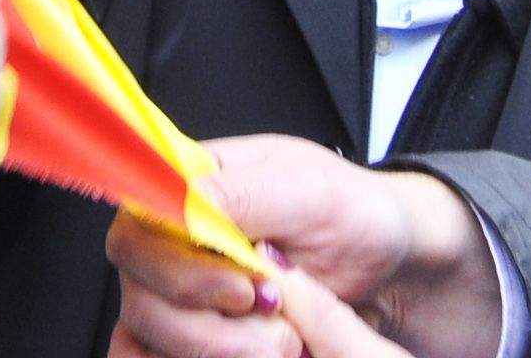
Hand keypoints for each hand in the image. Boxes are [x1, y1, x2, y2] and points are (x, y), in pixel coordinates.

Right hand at [110, 144, 503, 357]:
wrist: (393, 267)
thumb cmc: (353, 214)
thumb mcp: (308, 189)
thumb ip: (239, 194)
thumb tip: (178, 203)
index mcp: (187, 189)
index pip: (137, 229)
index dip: (176, 270)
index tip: (244, 290)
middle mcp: (173, 243)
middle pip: (138, 294)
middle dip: (208, 323)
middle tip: (276, 318)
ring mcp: (181, 297)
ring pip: (149, 337)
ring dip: (218, 350)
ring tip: (285, 341)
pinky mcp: (196, 339)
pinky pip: (155, 357)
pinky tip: (251, 355)